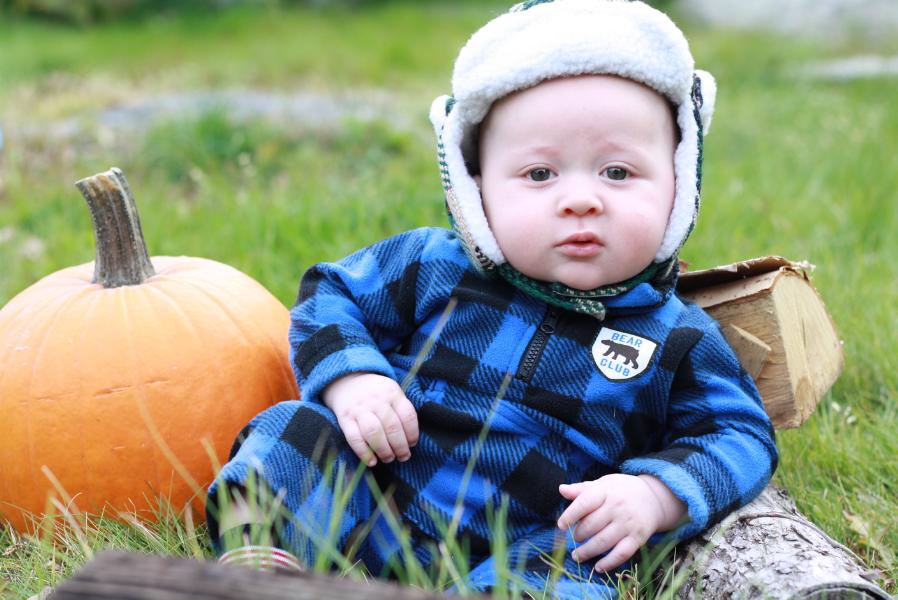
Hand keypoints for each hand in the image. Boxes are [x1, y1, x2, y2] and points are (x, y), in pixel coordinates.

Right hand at [322, 373, 418, 466]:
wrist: (345, 381)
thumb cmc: (375, 393)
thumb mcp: (391, 392)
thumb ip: (401, 410)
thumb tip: (409, 441)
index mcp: (392, 393)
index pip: (407, 415)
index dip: (412, 433)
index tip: (412, 444)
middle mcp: (376, 400)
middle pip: (392, 426)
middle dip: (400, 446)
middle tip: (403, 457)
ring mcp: (359, 409)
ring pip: (374, 432)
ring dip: (384, 450)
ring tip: (389, 458)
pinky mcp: (344, 419)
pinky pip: (354, 438)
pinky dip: (364, 453)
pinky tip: (372, 461)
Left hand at [556, 474, 686, 571]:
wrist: (654, 498)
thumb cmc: (621, 491)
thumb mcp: (603, 484)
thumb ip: (582, 489)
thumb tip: (561, 489)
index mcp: (606, 492)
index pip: (585, 503)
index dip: (570, 515)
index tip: (560, 525)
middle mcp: (617, 507)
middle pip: (592, 525)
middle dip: (578, 535)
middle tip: (574, 538)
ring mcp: (628, 524)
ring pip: (603, 541)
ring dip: (587, 551)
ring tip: (576, 555)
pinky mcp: (638, 538)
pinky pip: (622, 553)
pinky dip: (609, 563)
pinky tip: (598, 567)